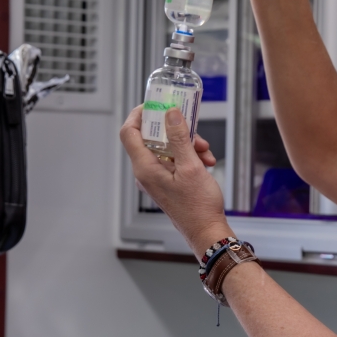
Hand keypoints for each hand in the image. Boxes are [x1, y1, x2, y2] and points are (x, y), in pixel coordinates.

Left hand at [120, 104, 232, 255]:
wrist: (207, 231)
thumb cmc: (198, 206)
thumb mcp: (191, 166)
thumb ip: (179, 137)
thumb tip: (170, 114)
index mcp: (145, 168)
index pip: (129, 132)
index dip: (139, 115)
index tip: (155, 105)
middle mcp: (146, 172)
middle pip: (152, 138)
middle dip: (175, 130)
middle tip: (193, 129)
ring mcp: (155, 178)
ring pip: (166, 148)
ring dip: (187, 144)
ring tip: (205, 152)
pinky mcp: (166, 182)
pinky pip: (173, 160)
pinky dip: (189, 156)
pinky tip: (206, 162)